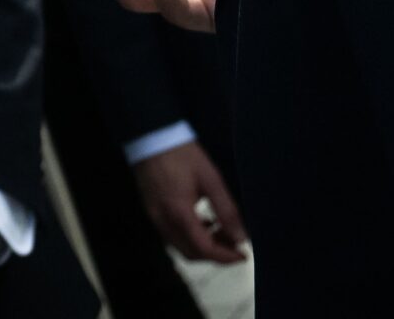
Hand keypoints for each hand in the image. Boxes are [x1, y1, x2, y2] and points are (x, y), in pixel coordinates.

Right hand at [131, 140, 247, 262]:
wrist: (150, 136)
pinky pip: (171, 235)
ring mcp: (154, 217)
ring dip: (202, 246)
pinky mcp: (151, 211)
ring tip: (221, 231)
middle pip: (191, 253)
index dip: (225, 257)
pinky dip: (190, 236)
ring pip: (180, 246)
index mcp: (179, 213)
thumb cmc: (182, 154)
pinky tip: (203, 222)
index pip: (204, 249)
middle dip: (215, 254)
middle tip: (234, 244)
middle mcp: (163, 221)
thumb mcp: (210, 179)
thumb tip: (241, 237)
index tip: (242, 255)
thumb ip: (226, 210)